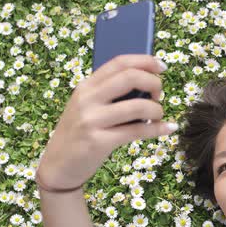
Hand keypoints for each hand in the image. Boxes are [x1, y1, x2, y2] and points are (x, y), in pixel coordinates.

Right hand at [37, 54, 176, 189]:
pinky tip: (168, 129)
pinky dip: (158, 129)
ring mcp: (92, 120)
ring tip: (158, 116)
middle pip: (130, 77)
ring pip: (138, 106)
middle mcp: (87, 99)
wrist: (57, 166)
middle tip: (159, 95)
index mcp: (86, 86)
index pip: (119, 62)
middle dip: (154, 83)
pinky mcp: (99, 141)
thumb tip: (146, 84)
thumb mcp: (87, 107)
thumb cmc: (79, 134)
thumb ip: (109, 94)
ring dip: (157, 110)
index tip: (162, 67)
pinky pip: (137, 130)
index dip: (145, 60)